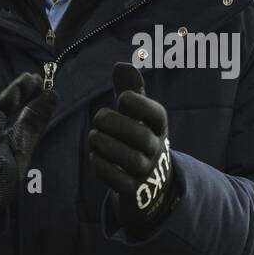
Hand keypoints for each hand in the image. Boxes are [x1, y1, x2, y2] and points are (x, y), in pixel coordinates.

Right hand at [0, 72, 57, 232]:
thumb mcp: (20, 147)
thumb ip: (34, 124)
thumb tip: (51, 95)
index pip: (11, 106)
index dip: (25, 92)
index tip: (41, 79)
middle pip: (0, 109)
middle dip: (15, 93)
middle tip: (30, 78)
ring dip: (3, 106)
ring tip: (17, 92)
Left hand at [87, 62, 178, 237]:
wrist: (150, 182)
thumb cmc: (138, 137)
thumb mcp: (139, 114)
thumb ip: (130, 89)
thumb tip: (121, 64)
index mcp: (159, 126)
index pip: (156, 113)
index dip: (137, 103)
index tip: (121, 99)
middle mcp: (156, 148)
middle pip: (141, 136)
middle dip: (114, 124)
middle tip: (98, 119)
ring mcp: (146, 171)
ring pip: (129, 159)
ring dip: (105, 145)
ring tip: (93, 136)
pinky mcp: (133, 190)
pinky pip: (118, 181)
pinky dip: (102, 167)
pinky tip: (94, 156)